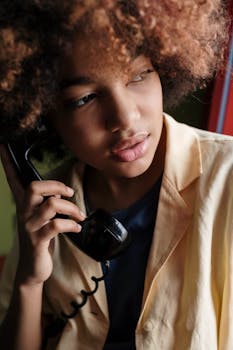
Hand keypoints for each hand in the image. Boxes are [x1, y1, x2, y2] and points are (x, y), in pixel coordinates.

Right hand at [0, 144, 84, 284]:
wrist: (33, 269)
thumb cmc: (41, 239)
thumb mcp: (42, 218)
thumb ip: (48, 203)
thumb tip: (62, 191)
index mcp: (24, 204)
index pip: (14, 180)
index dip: (8, 164)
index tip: (3, 145)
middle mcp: (24, 213)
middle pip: (34, 187)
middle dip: (57, 186)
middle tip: (70, 193)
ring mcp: (30, 227)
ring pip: (52, 205)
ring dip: (71, 208)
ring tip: (79, 216)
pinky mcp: (38, 240)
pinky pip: (57, 225)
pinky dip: (71, 225)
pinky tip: (76, 228)